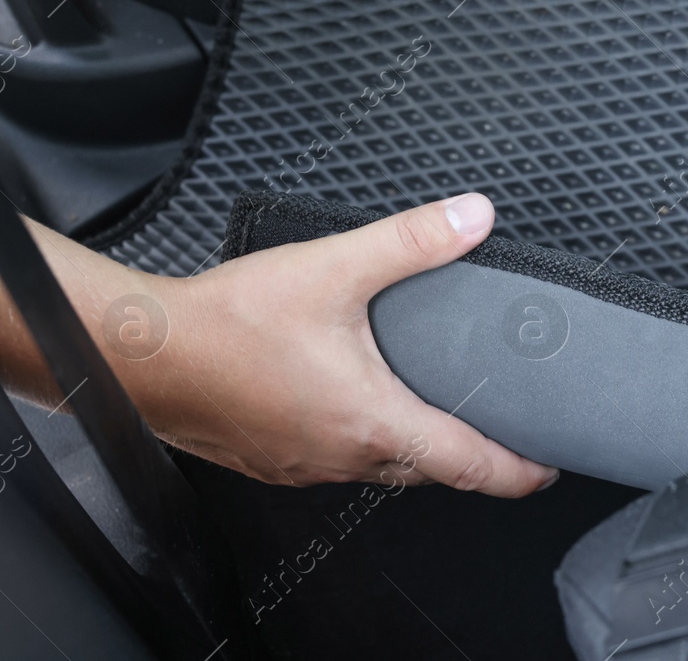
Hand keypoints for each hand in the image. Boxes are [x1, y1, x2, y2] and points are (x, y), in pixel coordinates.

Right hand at [126, 193, 556, 496]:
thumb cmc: (227, 323)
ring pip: (384, 467)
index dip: (517, 470)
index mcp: (372, 421)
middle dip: (472, 454)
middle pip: (430, 470)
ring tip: (441, 408)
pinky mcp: (274, 457)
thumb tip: (474, 217)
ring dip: (417, 444)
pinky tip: (361, 399)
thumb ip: (411, 241)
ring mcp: (306, 464)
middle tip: (504, 430)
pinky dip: (367, 437)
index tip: (547, 468)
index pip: (468, 466)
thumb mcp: (334, 267)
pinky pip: (340, 457)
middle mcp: (344, 456)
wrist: (140, 354)